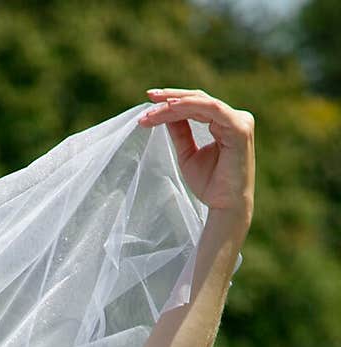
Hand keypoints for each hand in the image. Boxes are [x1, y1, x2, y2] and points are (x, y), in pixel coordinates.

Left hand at [138, 88, 254, 225]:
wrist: (225, 207)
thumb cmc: (210, 185)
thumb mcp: (187, 154)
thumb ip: (180, 132)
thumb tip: (167, 111)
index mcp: (224, 123)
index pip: (196, 105)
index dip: (172, 102)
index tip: (150, 103)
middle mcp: (234, 117)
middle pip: (198, 99)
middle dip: (171, 97)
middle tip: (150, 96)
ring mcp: (239, 121)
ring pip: (202, 102)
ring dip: (175, 103)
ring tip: (154, 107)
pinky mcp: (239, 127)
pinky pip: (212, 109)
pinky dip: (191, 106)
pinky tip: (172, 107)